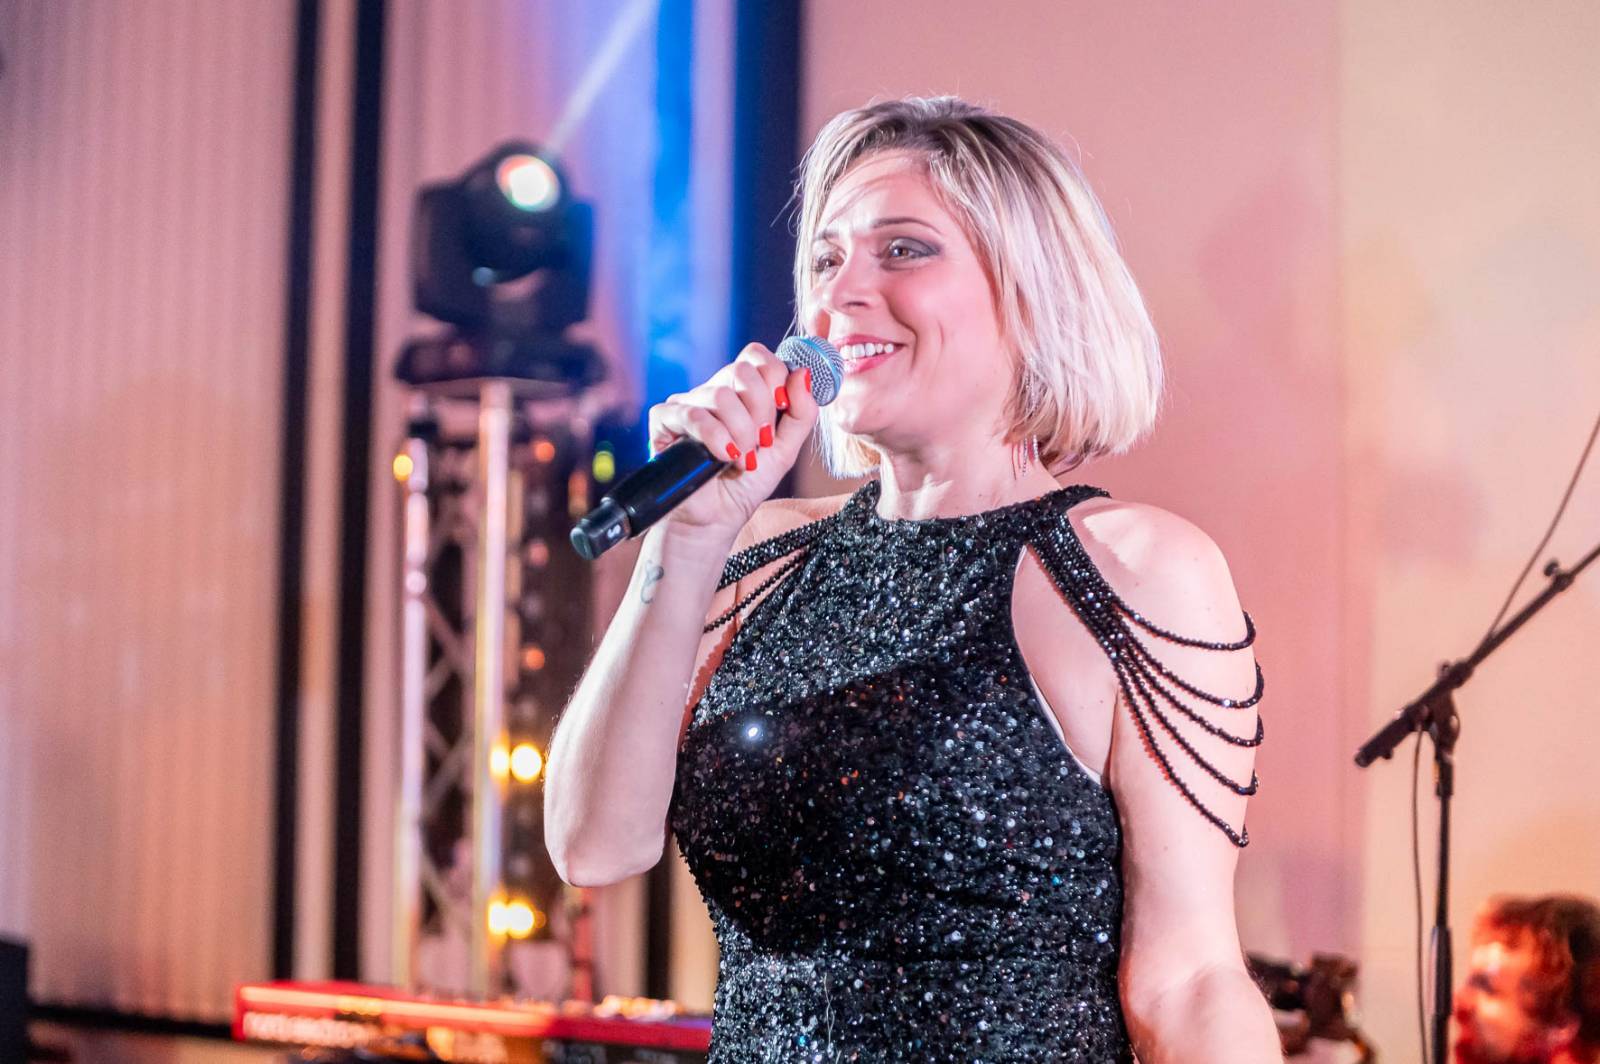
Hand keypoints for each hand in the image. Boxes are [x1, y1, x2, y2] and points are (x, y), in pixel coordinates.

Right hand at [645, 342, 820, 541]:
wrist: (716, 520)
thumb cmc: (746, 484)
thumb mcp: (785, 450)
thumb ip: (801, 413)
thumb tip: (804, 373)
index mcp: (741, 392)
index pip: (756, 356)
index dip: (774, 378)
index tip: (781, 409)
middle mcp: (714, 392)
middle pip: (741, 371)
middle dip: (761, 411)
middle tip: (761, 442)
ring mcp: (687, 404)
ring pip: (720, 395)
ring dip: (741, 432)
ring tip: (743, 459)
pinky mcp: (664, 421)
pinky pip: (692, 415)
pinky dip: (716, 438)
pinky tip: (723, 458)